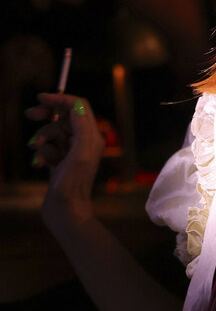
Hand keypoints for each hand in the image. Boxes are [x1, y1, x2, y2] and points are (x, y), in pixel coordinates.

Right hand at [27, 94, 104, 229]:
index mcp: (92, 136)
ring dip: (41, 138)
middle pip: (64, 117)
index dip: (60, 99)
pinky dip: (41, 153)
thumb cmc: (72, 185)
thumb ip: (80, 126)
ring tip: (36, 149)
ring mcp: (72, 152)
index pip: (79, 106)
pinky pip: (47, 148)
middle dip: (47, 116)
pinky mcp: (60, 162)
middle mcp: (84, 142)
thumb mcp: (79, 153)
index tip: (41, 98)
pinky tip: (39, 165)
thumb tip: (76, 104)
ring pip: (52, 133)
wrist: (65, 212)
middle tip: (29, 114)